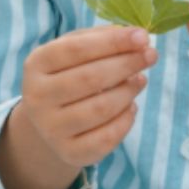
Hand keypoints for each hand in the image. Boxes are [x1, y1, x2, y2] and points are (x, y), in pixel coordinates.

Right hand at [20, 25, 158, 168]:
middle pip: (90, 78)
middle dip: (127, 64)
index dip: (113, 42)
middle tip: (151, 56)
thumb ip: (102, 38)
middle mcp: (37, 97)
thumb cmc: (69, 74)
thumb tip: (136, 37)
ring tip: (140, 80)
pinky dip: (126, 120)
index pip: (77, 49)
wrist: (49, 121)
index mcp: (37, 63)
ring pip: (101, 108)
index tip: (142, 36)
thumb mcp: (76, 50)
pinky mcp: (69, 152)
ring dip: (129, 91)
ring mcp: (51, 128)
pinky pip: (107, 137)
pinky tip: (130, 106)